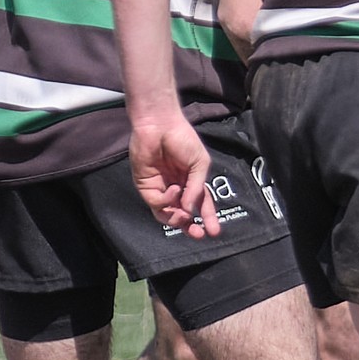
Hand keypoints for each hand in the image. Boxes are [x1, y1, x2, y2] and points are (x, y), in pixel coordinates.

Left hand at [129, 115, 219, 238]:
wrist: (160, 126)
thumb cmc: (183, 140)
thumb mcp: (200, 165)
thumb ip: (196, 189)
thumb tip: (190, 211)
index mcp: (191, 182)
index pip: (200, 205)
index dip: (207, 219)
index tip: (214, 232)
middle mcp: (175, 188)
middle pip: (181, 215)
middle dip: (189, 226)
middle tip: (197, 233)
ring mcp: (160, 187)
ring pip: (165, 214)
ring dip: (176, 218)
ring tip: (185, 215)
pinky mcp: (145, 185)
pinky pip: (155, 202)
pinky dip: (166, 200)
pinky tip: (174, 189)